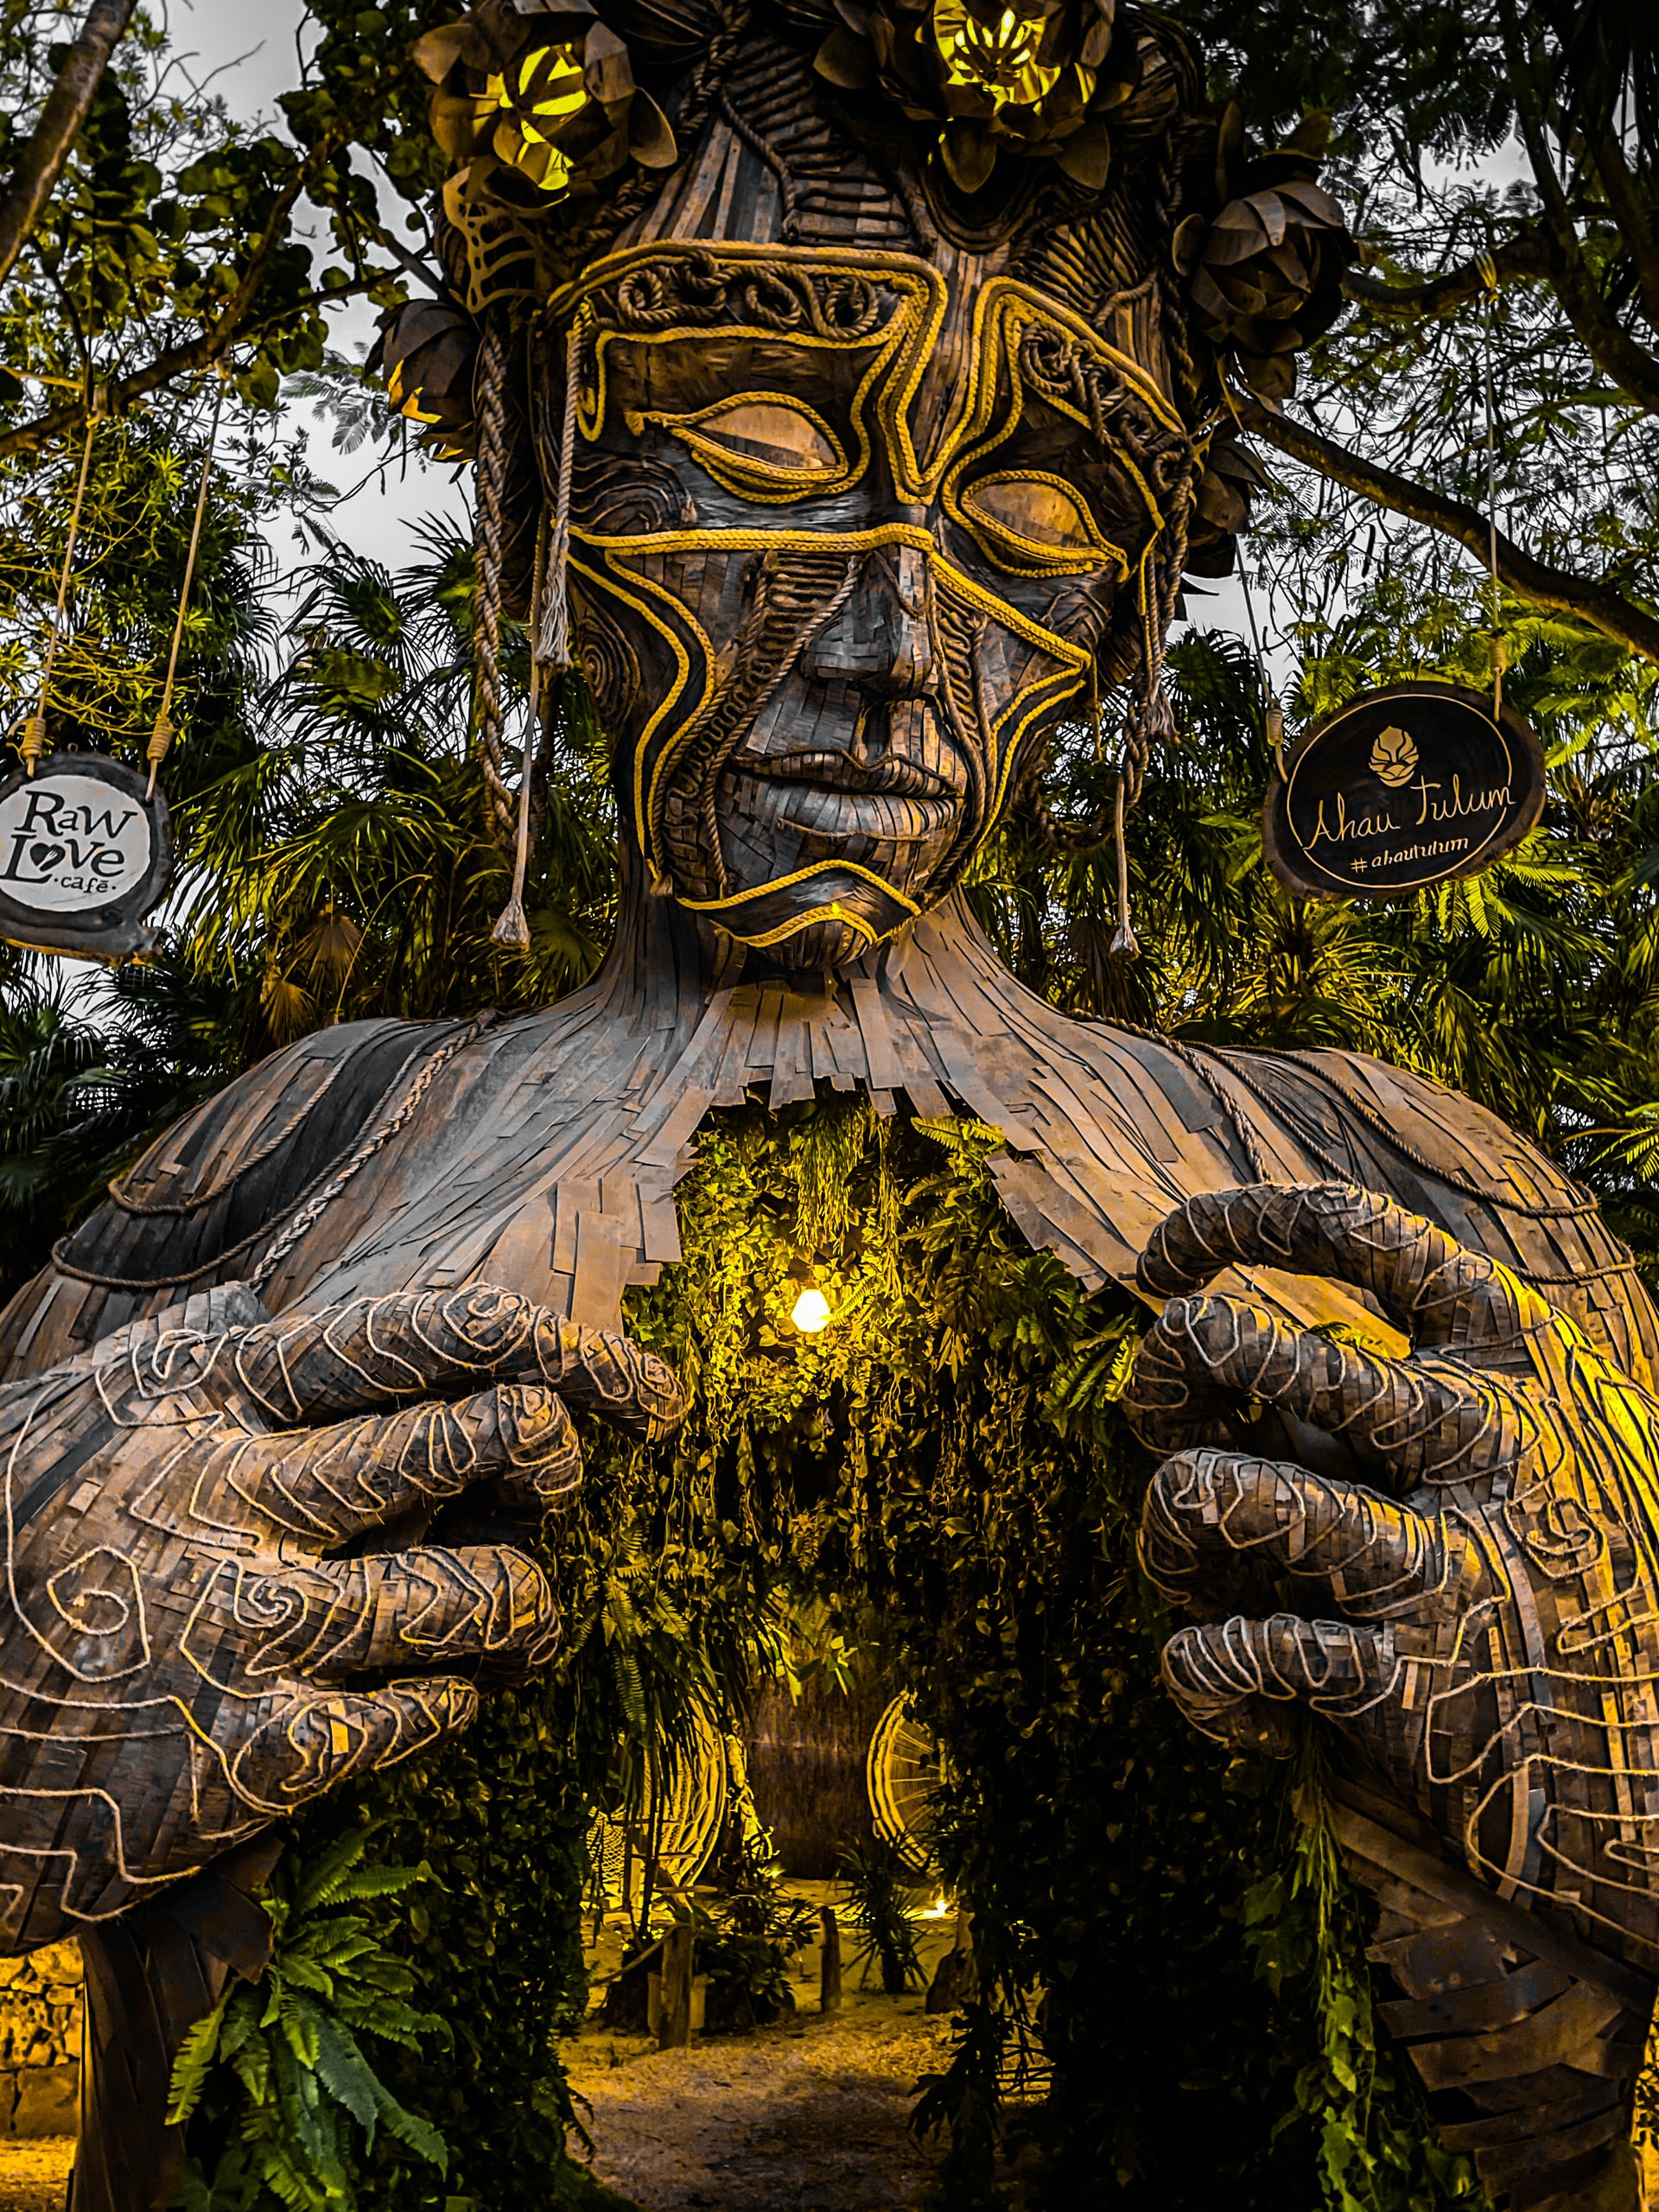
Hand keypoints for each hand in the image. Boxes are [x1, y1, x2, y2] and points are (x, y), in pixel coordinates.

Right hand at [0, 1283, 682, 1950]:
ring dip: (528, 1606)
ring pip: (482, 1588)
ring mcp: (244, 1622)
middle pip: (483, 1436)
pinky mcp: (241, 1753)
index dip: (549, 1346)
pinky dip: (450, 1706)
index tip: (639, 1387)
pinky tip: (432, 1702)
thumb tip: (269, 1286)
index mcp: (206, 1395)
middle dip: (554, 1459)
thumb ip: (187, 1353)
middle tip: (556, 1484)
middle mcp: (240, 1491)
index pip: (416, 1335)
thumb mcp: (75, 1416)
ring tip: (519, 1621)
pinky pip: (421, 1715)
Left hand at [1122, 1182, 1658, 1971]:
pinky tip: (1231, 1694)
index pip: (1351, 1230)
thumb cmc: (1603, 1591)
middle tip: (1158, 1418)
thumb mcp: (1564, 1441)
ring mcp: (1441, 1559)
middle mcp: (1476, 1436)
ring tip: (1188, 1566)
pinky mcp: (1406, 1681)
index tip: (1160, 1263)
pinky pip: (1228, 1649)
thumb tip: (1260, 1347)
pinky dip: (1199, 1676)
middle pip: (1235, 1343)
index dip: (1229, 1224)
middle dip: (1161, 1370)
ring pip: (1205, 1487)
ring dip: (1164, 1532)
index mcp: (1519, 1356)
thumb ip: (1438, 1387)